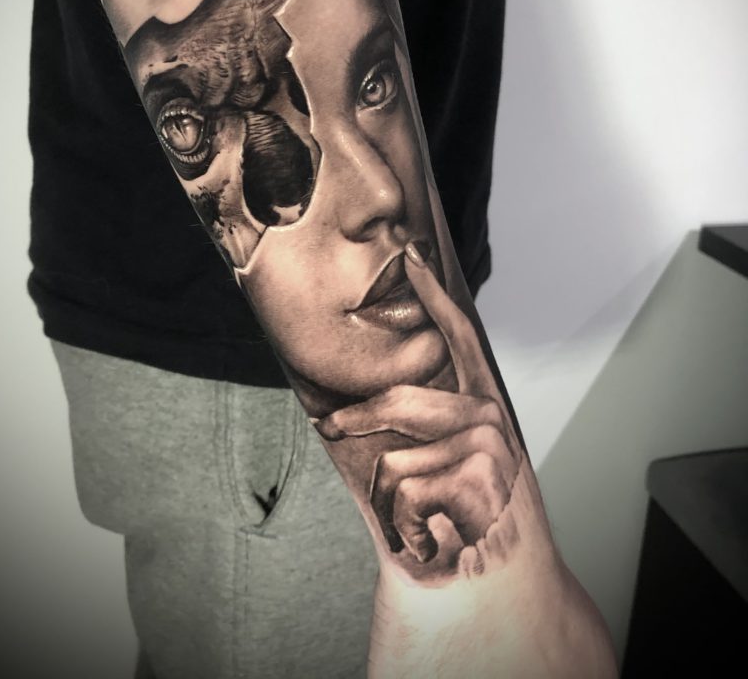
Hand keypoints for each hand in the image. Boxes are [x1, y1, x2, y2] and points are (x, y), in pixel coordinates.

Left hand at [316, 246, 521, 567]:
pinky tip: (432, 537)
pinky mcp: (475, 480)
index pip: (458, 333)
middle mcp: (489, 415)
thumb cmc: (471, 514)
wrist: (505, 580)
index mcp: (483, 402)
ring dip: (390, 503)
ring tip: (419, 522)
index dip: (433, 291)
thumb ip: (432, 421)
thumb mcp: (458, 459)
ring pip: (392, 462)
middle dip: (352, 419)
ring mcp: (486, 446)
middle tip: (327, 425)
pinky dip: (404, 526)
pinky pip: (402, 494)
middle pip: (398, 400)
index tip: (411, 252)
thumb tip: (376, 393)